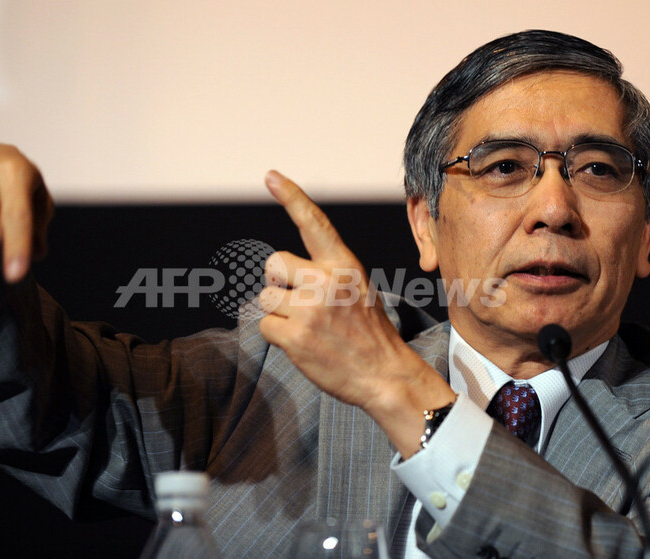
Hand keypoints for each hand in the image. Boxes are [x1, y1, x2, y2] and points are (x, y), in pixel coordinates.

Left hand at [258, 171, 454, 457]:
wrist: (385, 376)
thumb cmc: (368, 333)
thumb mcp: (358, 289)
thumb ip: (327, 273)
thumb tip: (281, 269)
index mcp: (345, 265)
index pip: (314, 223)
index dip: (291, 197)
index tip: (271, 176)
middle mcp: (327, 281)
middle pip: (273, 264)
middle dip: (279, 284)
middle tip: (302, 304)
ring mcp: (310, 309)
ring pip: (265, 298)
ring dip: (279, 314)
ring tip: (308, 328)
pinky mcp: (295, 336)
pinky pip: (265, 327)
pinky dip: (278, 337)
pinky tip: (303, 344)